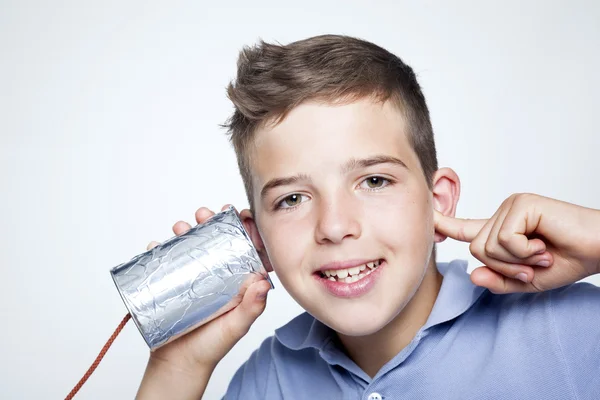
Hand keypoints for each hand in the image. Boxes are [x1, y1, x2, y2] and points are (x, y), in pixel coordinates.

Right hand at [145, 205, 271, 370]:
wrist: (179, 363)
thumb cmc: (212, 346)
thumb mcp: (236, 326)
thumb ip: (251, 308)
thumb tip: (263, 282)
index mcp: (237, 280)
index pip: (244, 247)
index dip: (243, 228)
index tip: (240, 214)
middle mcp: (217, 274)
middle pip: (216, 239)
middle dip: (210, 221)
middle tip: (204, 214)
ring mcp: (193, 276)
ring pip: (191, 244)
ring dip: (185, 229)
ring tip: (180, 226)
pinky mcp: (172, 282)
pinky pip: (165, 260)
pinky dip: (158, 248)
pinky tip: (156, 244)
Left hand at [434, 193, 599, 293]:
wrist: (599, 250)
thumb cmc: (567, 261)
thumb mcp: (527, 280)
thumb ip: (499, 281)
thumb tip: (473, 276)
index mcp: (501, 230)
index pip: (465, 228)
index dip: (444, 224)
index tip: (425, 217)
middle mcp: (502, 214)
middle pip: (475, 249)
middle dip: (505, 266)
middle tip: (535, 263)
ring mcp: (510, 206)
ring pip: (487, 246)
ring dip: (517, 260)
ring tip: (542, 253)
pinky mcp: (520, 204)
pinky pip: (504, 239)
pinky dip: (524, 251)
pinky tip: (543, 244)